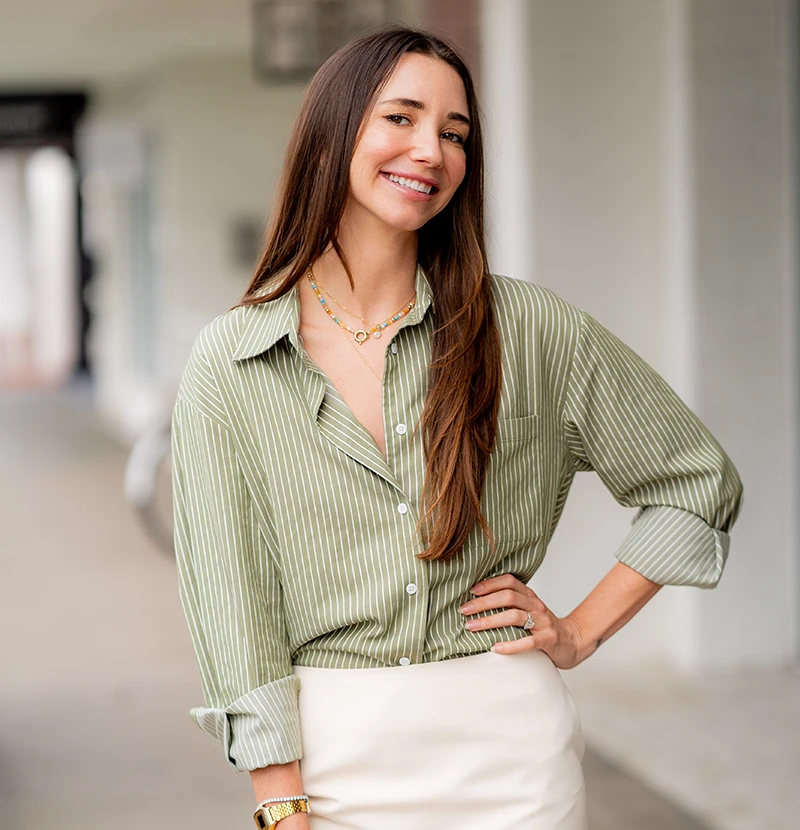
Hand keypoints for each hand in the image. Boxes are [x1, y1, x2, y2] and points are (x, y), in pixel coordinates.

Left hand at [458, 574, 589, 668]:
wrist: (573, 641)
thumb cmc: (544, 626)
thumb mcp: (528, 609)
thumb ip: (510, 604)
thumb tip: (476, 601)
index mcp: (530, 596)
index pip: (509, 581)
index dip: (490, 584)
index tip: (471, 590)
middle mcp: (536, 606)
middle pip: (508, 597)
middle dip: (483, 603)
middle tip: (464, 610)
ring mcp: (543, 623)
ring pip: (514, 617)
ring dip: (490, 621)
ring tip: (472, 627)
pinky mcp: (548, 640)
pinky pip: (528, 641)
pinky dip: (510, 645)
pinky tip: (495, 648)